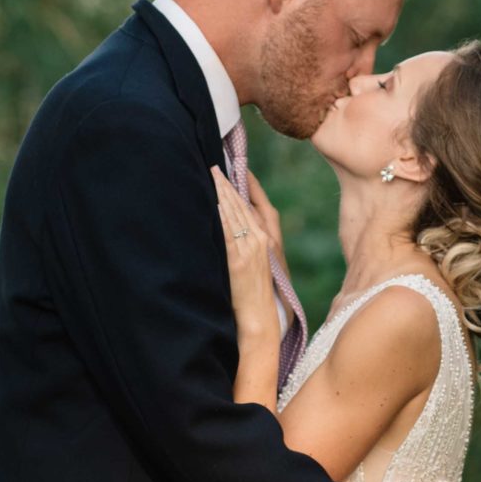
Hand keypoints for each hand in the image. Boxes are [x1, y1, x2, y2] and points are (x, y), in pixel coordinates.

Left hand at [210, 166, 277, 342]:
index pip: (257, 202)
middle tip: (214, 165)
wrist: (261, 315)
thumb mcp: (263, 261)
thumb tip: (235, 223)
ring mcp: (250, 248)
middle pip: (242, 204)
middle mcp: (262, 238)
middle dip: (228, 183)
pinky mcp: (238, 259)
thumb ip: (252, 241)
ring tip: (210, 176)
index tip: (235, 167)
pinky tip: (211, 202)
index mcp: (270, 237)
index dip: (246, 183)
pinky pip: (226, 232)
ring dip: (220, 193)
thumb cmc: (260, 291)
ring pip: (233, 213)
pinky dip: (219, 215)